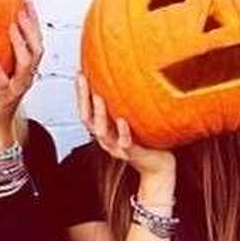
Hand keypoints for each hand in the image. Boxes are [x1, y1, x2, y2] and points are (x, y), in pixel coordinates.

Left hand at [0, 1, 42, 147]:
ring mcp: (16, 89)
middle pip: (36, 51)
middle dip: (31, 30)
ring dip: (20, 45)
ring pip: (26, 66)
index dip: (34, 24)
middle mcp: (25, 79)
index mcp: (25, 71)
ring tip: (11, 27)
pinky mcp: (4, 99)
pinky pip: (4, 85)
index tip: (28, 3)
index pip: (36, 44)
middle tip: (22, 11)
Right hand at [76, 74, 175, 194]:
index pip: (87, 111)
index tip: (79, 72)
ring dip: (99, 114)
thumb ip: (128, 104)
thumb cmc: (148, 142)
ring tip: (98, 97)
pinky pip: (124, 143)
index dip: (81, 94)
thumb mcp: (135, 120)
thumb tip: (131, 75)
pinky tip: (122, 119)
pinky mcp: (132, 154)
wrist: (159, 168)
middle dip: (83, 99)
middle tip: (83, 79)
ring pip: (102, 132)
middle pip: (88, 120)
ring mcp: (118, 148)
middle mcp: (108, 140)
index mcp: (106, 130)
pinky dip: (122, 132)